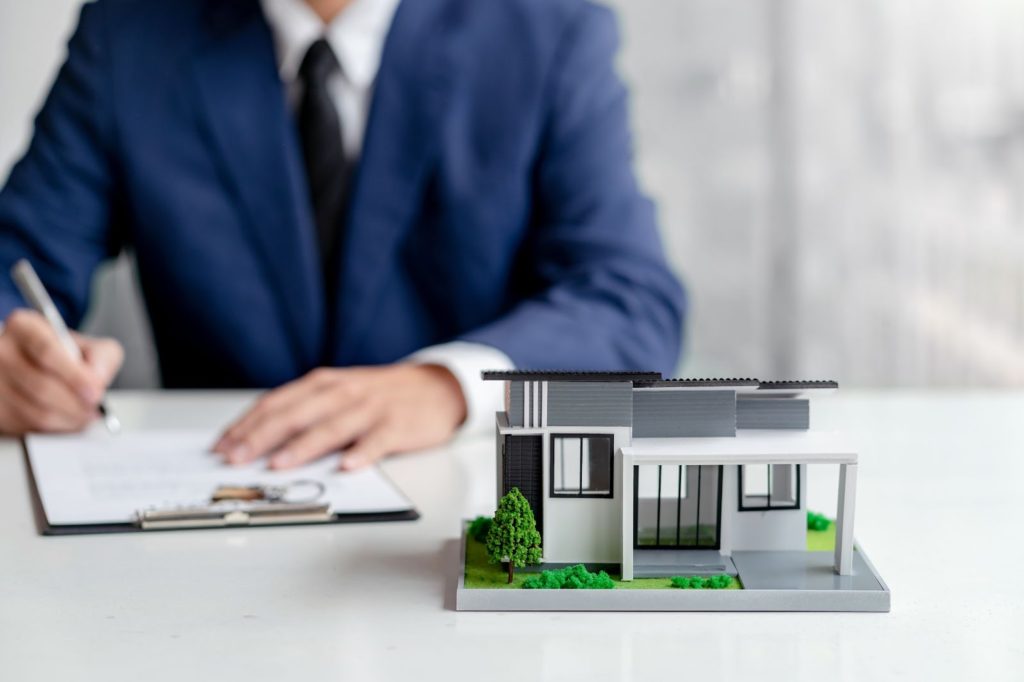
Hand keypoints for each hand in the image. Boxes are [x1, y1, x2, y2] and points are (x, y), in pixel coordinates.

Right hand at [0, 309, 123, 434]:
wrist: (39, 367)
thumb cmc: (64, 355)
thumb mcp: (88, 345)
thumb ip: (101, 358)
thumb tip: (97, 381)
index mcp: (24, 328)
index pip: (47, 352)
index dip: (74, 376)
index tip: (95, 392)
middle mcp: (3, 351)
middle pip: (41, 386)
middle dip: (76, 403)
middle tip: (94, 408)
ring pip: (35, 411)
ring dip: (68, 419)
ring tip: (85, 415)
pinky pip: (29, 426)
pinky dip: (54, 427)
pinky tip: (67, 419)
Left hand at [213, 364, 467, 469]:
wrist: (437, 387)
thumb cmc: (380, 396)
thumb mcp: (339, 393)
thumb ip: (305, 411)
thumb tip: (258, 440)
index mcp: (324, 384)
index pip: (277, 403)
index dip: (247, 425)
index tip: (222, 446)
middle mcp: (343, 392)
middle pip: (296, 414)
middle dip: (261, 437)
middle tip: (235, 459)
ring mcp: (371, 408)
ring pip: (331, 427)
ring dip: (302, 446)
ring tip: (278, 464)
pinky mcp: (398, 424)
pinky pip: (378, 440)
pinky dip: (362, 451)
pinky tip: (347, 466)